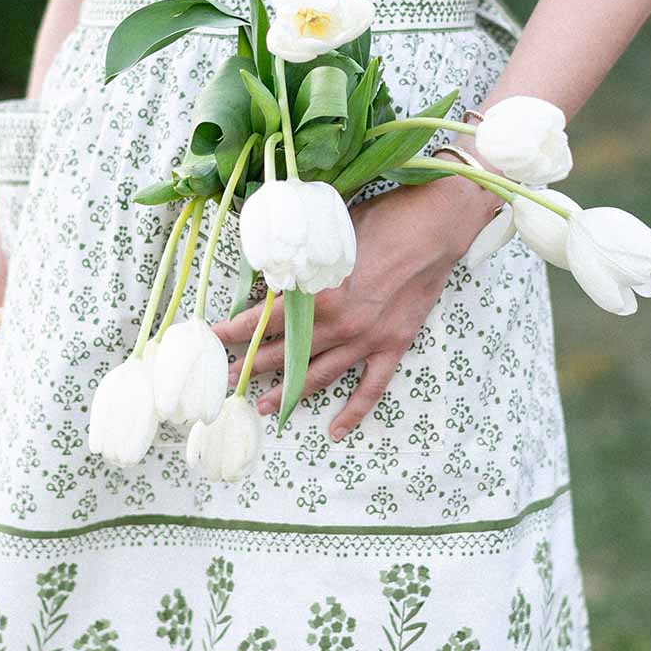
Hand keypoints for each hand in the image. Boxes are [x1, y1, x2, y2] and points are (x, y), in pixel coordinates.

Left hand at [214, 175, 501, 440]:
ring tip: (262, 406)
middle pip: (286, 353)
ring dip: (288, 393)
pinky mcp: (392, 347)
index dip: (236, 331)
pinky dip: (353, 412)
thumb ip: (302, 262)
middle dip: (253, 366)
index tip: (214, 338)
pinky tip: (335, 430)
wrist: (436, 225)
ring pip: (318, 375)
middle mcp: (339, 325)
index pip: (265, 320)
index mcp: (318, 295)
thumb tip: (275, 274)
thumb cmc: (383, 219)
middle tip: (229, 380)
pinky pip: (370, 389)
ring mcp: (366, 340)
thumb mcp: (330, 235)